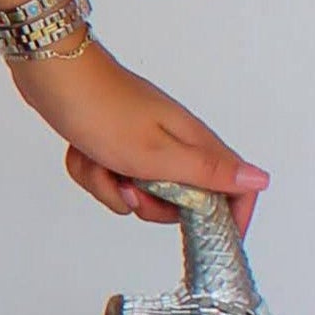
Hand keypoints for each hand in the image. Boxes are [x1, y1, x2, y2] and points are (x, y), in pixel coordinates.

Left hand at [7, 39, 268, 231]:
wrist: (54, 75)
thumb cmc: (104, 111)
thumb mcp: (159, 154)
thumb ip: (209, 172)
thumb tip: (260, 180)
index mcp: (194, 144)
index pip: (235, 187)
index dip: (229, 217)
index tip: (208, 239)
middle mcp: (174, 143)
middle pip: (180, 200)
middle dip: (149, 205)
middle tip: (130, 188)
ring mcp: (143, 143)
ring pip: (137, 192)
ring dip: (111, 187)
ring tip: (100, 162)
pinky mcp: (115, 144)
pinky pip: (109, 179)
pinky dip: (92, 172)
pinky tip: (83, 152)